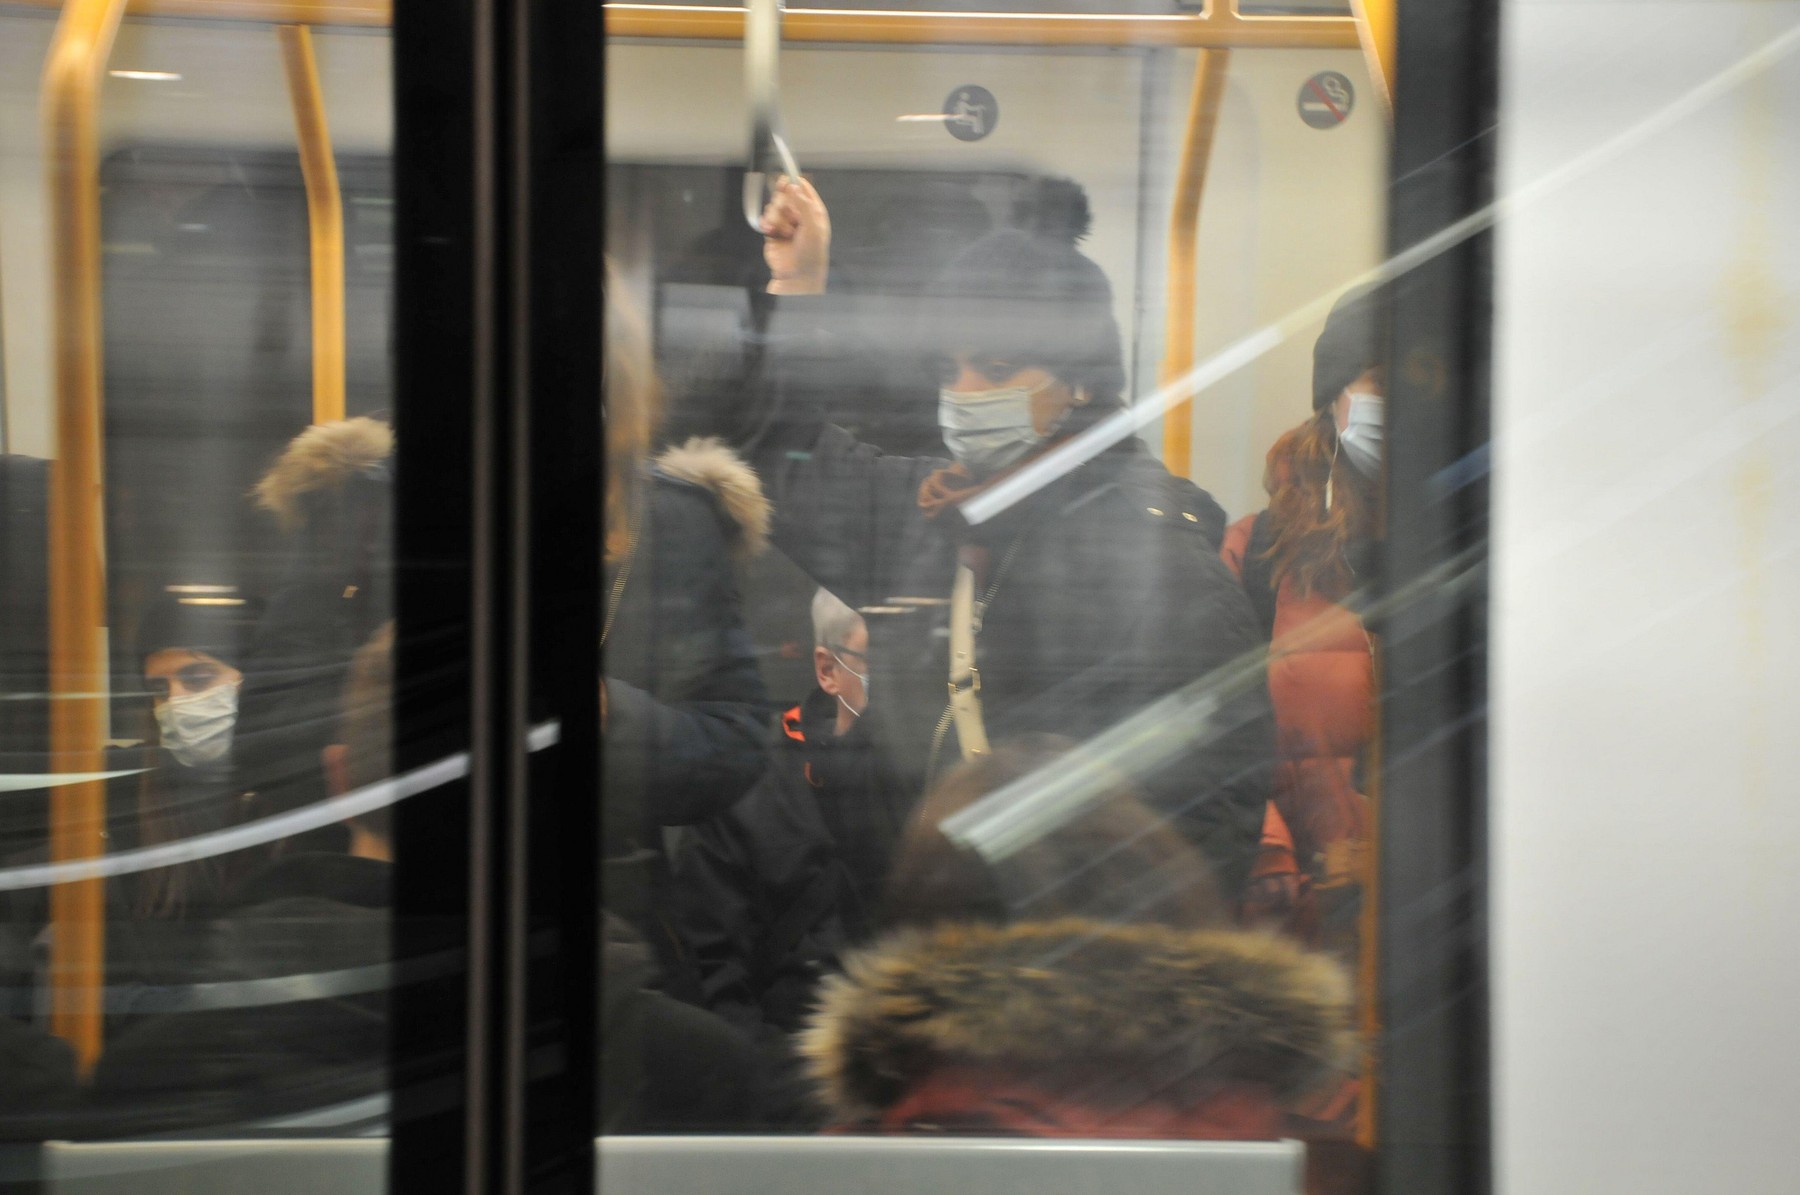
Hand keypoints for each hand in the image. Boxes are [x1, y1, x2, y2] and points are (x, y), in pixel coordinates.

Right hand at [762, 175, 828, 294]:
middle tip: (789, 215)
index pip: (803, 188)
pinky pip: (766, 218)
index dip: (793, 183)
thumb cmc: (811, 252)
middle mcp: (799, 214)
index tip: (785, 181)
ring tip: (785, 233)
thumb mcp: (813, 226)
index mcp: (813, 210)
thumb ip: (803, 204)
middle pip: (784, 194)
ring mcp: (785, 221)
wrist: (797, 274)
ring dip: (777, 218)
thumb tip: (793, 186)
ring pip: (774, 206)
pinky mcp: (773, 230)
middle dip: (784, 204)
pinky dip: (767, 223)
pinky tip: (770, 230)